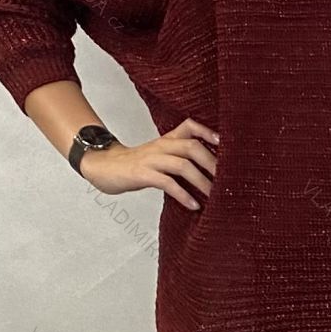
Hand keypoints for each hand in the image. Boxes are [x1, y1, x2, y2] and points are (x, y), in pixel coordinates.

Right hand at [80, 117, 218, 209]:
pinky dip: (183, 194)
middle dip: (212, 163)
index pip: (190, 126)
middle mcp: (161, 146)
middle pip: (192, 146)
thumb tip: (208, 170)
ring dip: (201, 181)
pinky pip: (167, 182)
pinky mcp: (142, 174)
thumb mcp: (158, 154)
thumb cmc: (136, 164)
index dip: (208, 131)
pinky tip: (193, 205)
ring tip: (213, 196)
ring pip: (182, 165)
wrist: (103, 167)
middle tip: (227, 179)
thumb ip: (178, 156)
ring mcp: (151, 159)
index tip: (225, 143)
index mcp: (166, 139)